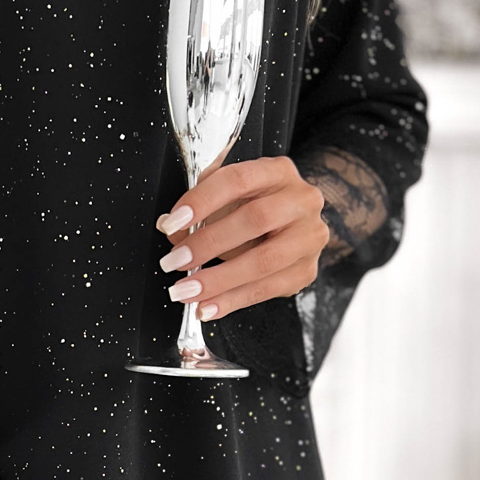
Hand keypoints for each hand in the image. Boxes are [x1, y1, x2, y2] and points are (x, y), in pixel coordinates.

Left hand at [154, 157, 327, 319]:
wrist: (294, 227)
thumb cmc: (255, 207)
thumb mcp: (227, 197)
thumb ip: (200, 209)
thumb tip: (170, 228)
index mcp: (277, 172)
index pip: (237, 179)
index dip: (202, 201)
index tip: (172, 223)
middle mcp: (301, 200)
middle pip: (254, 220)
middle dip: (208, 243)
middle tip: (174, 261)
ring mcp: (309, 237)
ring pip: (263, 261)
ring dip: (218, 280)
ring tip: (185, 291)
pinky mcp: (307, 270)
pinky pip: (267, 290)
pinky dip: (232, 301)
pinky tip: (207, 307)